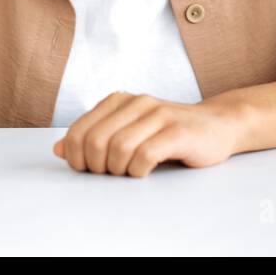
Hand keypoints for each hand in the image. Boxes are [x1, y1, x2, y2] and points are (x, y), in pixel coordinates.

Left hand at [52, 92, 244, 176]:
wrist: (217, 125)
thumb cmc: (168, 132)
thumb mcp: (128, 131)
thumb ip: (96, 137)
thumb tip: (58, 149)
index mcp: (118, 100)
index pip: (79, 131)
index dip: (76, 157)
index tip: (88, 170)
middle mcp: (136, 102)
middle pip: (96, 141)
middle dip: (96, 166)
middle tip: (110, 174)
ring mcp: (158, 115)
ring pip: (118, 148)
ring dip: (119, 170)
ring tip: (129, 171)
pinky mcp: (178, 132)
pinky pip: (146, 155)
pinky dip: (139, 170)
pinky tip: (146, 171)